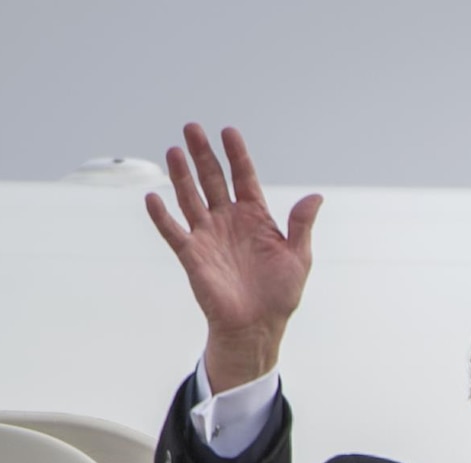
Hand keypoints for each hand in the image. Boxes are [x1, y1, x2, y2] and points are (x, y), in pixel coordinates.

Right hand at [145, 124, 321, 390]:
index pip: (243, 177)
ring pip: (190, 198)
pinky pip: (173, 232)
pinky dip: (162, 216)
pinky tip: (154, 198)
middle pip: (212, 179)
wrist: (258, 327)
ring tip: (174, 151)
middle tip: (192, 128)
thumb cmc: (279, 295)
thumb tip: (316, 197)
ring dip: (181, 175)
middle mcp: (228, 221)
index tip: (228, 132)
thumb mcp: (298, 258)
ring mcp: (208, 236)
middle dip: (202, 154)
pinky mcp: (193, 255)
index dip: (236, 155)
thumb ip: (302, 225)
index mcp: (254, 217)